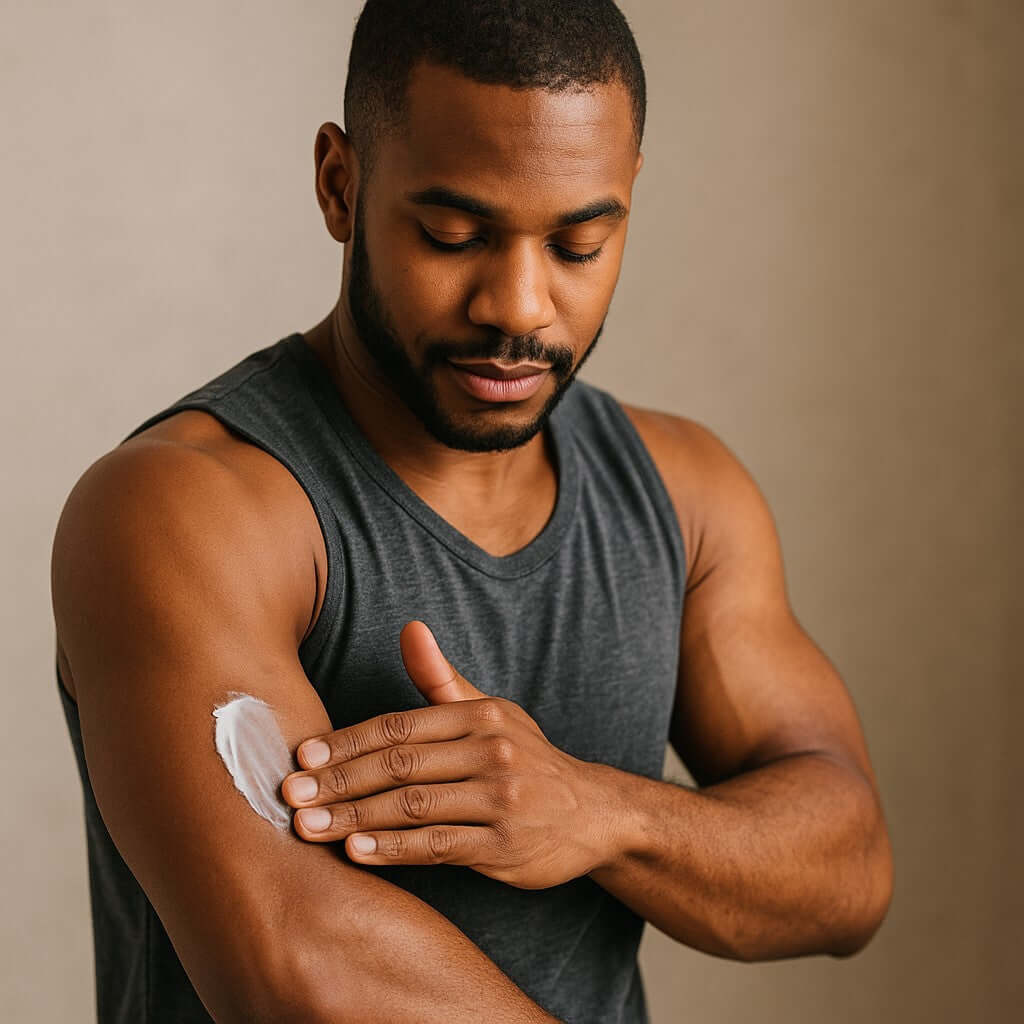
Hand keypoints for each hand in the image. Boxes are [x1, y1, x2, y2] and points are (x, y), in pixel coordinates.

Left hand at [281, 620, 614, 889]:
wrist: (593, 812)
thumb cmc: (526, 759)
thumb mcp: (490, 712)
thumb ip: (441, 678)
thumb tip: (409, 628)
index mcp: (480, 716)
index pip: (400, 726)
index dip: (347, 741)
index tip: (302, 754)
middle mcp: (492, 752)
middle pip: (400, 765)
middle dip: (339, 781)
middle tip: (288, 794)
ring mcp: (501, 800)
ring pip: (414, 807)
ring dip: (355, 818)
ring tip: (309, 827)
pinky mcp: (506, 846)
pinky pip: (439, 848)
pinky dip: (394, 850)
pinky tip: (356, 852)